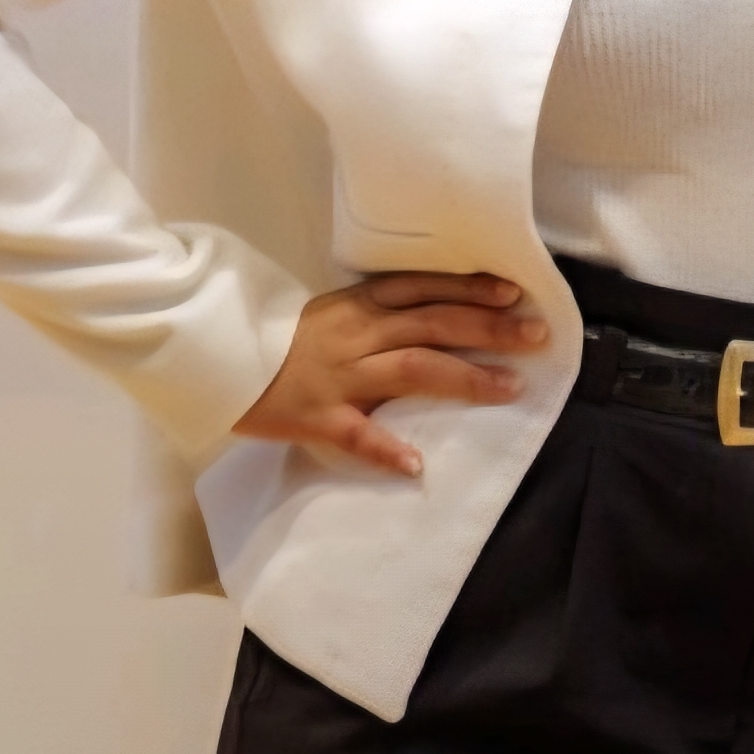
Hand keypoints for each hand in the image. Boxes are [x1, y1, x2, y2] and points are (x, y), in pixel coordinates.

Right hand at [231, 272, 543, 475]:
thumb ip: (377, 315)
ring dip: (465, 378)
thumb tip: (439, 314)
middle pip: (433, 324)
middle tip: (536, 337)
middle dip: (489, 330)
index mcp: (358, 307)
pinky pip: (355, 434)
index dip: (469, 289)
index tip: (513, 294)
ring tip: (508, 388)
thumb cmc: (279, 341)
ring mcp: (338, 376)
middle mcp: (356, 335)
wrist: (217, 363)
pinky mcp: (316, 416)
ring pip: (412, 369)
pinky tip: (416, 464)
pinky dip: (386, 449)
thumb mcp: (330, 314)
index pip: (423, 289)